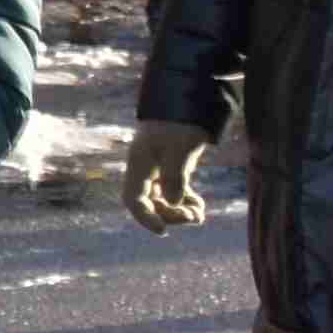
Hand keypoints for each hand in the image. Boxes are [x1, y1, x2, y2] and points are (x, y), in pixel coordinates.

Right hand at [126, 111, 220, 230]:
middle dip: (170, 215)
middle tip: (193, 217)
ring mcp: (157, 169)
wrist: (188, 101)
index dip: (145, 218)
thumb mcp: (180, 149)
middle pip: (150, 204)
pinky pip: (173, 193)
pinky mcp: (170, 168)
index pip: (134, 199)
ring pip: (162, 200)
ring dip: (178, 211)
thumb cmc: (181, 123)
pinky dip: (184, 202)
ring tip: (199, 214)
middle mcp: (144, 169)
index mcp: (139, 164)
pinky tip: (198, 206)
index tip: (162, 231)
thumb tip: (174, 204)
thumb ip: (175, 178)